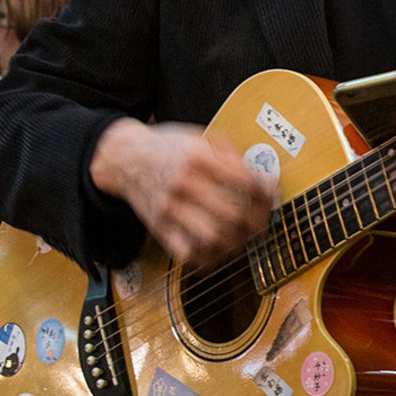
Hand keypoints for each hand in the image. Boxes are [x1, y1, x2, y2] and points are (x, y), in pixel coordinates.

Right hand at [90, 119, 275, 269]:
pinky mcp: (159, 227)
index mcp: (199, 157)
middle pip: (233, 215)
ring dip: (236, 243)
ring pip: (213, 238)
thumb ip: (231, 154)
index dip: (266, 193)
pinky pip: (188, 253)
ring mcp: (170, 208)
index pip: (246, 182)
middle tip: (261, 225)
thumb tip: (264, 176)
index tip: (271, 197)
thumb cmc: (169, 148)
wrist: (124, 158)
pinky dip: (209, 258)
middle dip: (256, 224)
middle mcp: (184, 183)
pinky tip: (218, 251)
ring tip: (242, 238)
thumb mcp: (199, 137)